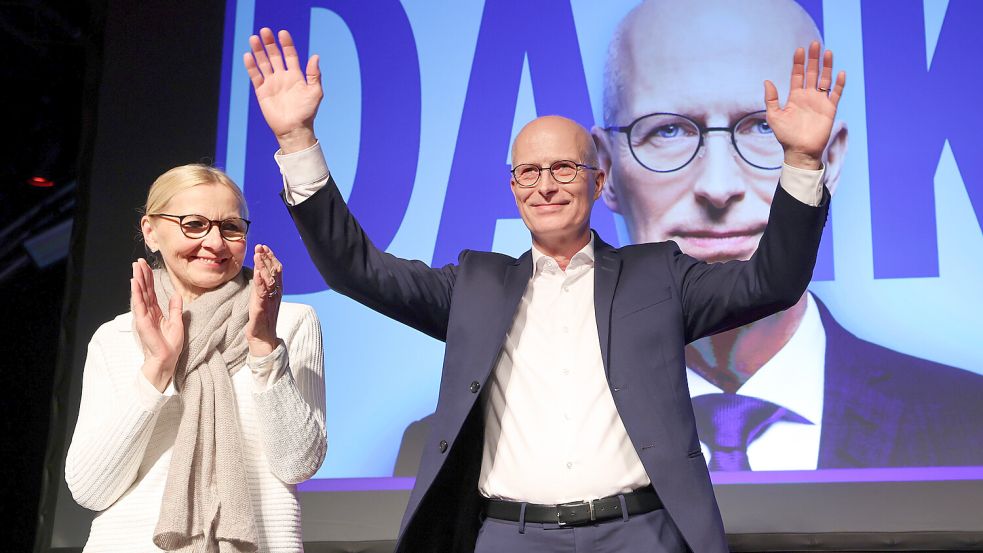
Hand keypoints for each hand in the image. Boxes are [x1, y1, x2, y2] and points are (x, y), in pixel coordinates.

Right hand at [132, 259, 183, 391]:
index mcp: (156, 312)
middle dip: (141, 275)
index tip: (146, 266)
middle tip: (138, 261)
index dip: (149, 279)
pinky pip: (139, 304)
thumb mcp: (177, 323)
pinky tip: (134, 283)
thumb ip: (175, 308)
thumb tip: (176, 295)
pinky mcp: (142, 321)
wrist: (167, 359)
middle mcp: (148, 312)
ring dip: (137, 280)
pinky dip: (136, 293)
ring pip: (140, 294)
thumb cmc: (170, 345)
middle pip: (144, 290)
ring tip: (135, 268)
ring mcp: (144, 316)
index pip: (151, 292)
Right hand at [243, 28, 322, 153]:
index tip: (282, 33)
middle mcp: (282, 77)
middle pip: (274, 56)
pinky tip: (248, 55)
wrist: (294, 129)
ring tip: (254, 38)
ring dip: (258, 51)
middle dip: (269, 44)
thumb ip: (314, 75)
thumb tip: (315, 56)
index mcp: (296, 76)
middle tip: (264, 31)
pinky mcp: (262, 91)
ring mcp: (271, 83)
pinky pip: (255, 76)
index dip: (286, 44)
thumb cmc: (307, 112)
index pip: (290, 55)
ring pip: (263, 63)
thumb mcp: (315, 92)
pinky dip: (251, 66)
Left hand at [245, 244, 283, 356]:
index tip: (264, 247)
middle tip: (260, 246)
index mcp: (276, 291)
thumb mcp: (262, 298)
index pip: (276, 270)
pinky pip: (262, 294)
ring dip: (263, 266)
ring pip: (269, 280)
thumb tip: (258, 271)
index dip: (271, 257)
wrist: (263, 338)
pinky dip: (260, 283)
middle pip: (274, 272)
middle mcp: (276, 294)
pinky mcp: (263, 309)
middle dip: (267, 258)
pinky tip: (257, 273)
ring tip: (258, 255)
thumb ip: (262, 286)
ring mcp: (270, 301)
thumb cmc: (262, 319)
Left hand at [764, 41, 845, 169]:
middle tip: (815, 44)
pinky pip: (836, 94)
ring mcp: (820, 101)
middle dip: (813, 59)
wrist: (800, 151)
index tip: (800, 50)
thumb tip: (767, 81)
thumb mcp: (774, 116)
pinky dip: (839, 84)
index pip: (798, 75)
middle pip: (812, 73)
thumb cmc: (785, 135)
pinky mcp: (830, 109)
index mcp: (795, 96)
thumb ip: (771, 99)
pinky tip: (840, 73)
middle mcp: (808, 96)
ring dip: (827, 67)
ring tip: (827, 52)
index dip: (799, 63)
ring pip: (825, 79)